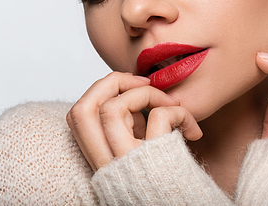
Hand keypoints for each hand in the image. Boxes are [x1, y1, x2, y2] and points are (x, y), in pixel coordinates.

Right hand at [66, 72, 201, 170]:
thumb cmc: (171, 185)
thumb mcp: (140, 156)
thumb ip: (130, 130)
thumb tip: (132, 94)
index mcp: (102, 160)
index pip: (76, 116)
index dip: (97, 91)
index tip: (127, 86)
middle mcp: (107, 164)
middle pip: (82, 108)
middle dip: (112, 81)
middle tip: (144, 81)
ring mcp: (128, 164)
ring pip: (112, 109)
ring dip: (146, 93)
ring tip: (172, 104)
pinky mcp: (155, 162)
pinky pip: (158, 118)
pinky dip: (178, 112)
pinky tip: (191, 129)